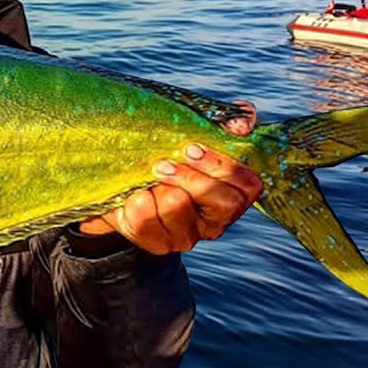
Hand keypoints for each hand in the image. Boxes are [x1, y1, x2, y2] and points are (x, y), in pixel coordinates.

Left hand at [79, 101, 263, 253]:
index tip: (191, 148)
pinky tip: (132, 195)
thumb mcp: (189, 136)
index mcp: (231, 193)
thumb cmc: (163, 156)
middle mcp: (216, 220)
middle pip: (225, 202)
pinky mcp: (159, 244)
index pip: (248, 185)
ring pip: (180, 207)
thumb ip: (220, 123)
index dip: (223, 165)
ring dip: (159, 187)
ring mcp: (188, 236)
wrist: (119, 185)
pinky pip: (147, 222)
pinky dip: (135, 202)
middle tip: (163, 164)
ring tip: (147, 176)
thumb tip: (242, 123)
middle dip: (193, 177)